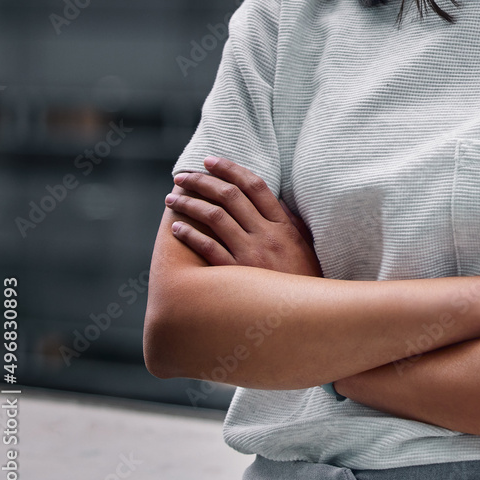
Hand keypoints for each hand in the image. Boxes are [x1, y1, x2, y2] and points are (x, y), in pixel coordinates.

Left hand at [165, 156, 322, 276]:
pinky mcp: (237, 275)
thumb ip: (290, 223)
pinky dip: (190, 235)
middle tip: (182, 176)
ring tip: (172, 199)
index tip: (210, 161)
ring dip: (190, 205)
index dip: (230, 169)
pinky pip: (208, 249)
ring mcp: (252, 255)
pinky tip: (177, 228)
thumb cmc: (304, 283)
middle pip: (230, 196)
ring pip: (216, 218)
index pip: (255, 186)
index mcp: (284, 225)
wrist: (306, 317)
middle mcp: (267, 235)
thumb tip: (274, 201)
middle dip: (203, 181)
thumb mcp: (304, 248)